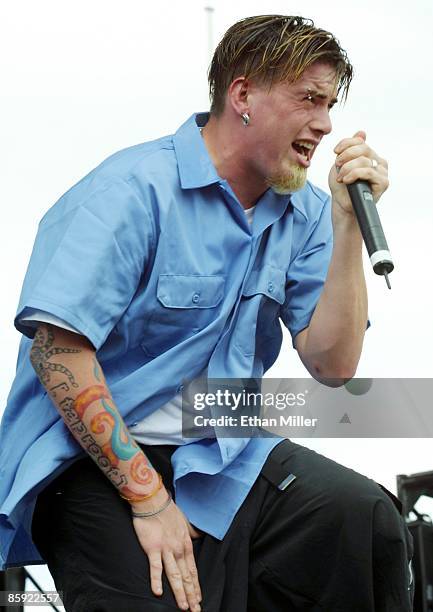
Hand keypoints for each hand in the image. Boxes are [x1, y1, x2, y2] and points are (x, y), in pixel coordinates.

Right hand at [132, 490, 202, 610]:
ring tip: (183, 607)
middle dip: (191, 594)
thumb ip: (190, 533)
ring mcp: (166, 550)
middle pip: (186, 576)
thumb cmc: (168, 510)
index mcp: (186, 544)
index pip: (193, 569)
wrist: (153, 501)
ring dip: (180, 592)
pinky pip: (155, 567)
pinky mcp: (152, 548)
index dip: (196, 585)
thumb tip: (197, 537)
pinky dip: (156, 580)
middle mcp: (178, 549)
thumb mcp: (185, 522)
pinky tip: (158, 593)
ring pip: (174, 575)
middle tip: (195, 610)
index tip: (199, 598)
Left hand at [328, 131, 388, 220]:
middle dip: (346, 155)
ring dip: (348, 168)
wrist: (344, 206)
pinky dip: (354, 174)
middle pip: (363, 148)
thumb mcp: (341, 165)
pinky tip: (346, 180)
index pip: (360, 142)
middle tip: (337, 164)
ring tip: (341, 178)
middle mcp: (378, 162)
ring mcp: (382, 172)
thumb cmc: (342, 187)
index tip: (335, 152)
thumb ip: (350, 149)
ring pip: (364, 160)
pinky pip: (368, 172)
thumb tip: (362, 132)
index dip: (346, 143)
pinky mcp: (383, 183)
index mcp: (370, 155)